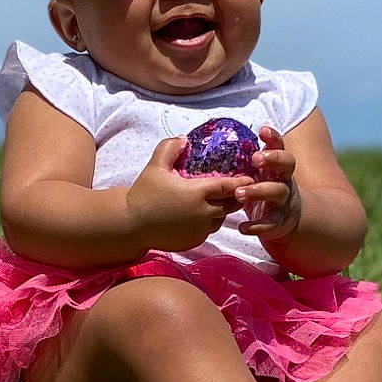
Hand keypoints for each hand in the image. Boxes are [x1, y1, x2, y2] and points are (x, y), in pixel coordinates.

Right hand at [124, 136, 250, 252]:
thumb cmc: (143, 194)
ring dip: (223, 210)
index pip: (227, 186)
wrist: (131, 225)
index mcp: (197, 193)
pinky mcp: (193, 241)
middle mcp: (203, 213)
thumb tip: (184, 139)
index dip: (241, 182)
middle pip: (230, 205)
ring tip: (220, 202)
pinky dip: (210, 223)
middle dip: (236, 197)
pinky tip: (203, 216)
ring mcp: (199, 230)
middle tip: (239, 189)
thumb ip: (170, 149)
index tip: (249, 177)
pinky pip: (208, 231)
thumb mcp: (155, 166)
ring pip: (220, 219)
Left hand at [239, 126, 301, 242]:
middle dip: (273, 159)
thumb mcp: (256, 173)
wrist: (286, 218)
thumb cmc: (262, 188)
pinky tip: (243, 227)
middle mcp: (283, 179)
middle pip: (286, 164)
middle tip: (255, 159)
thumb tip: (199, 144)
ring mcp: (283, 200)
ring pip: (278, 192)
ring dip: (259, 191)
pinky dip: (257, 225)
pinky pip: (271, 223)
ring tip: (239, 193)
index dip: (273, 138)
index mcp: (277, 165)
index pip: (279, 147)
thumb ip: (240, 160)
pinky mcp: (279, 221)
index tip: (262, 131)